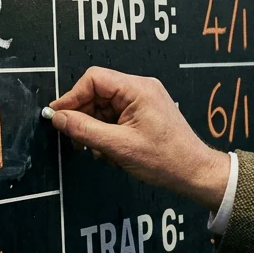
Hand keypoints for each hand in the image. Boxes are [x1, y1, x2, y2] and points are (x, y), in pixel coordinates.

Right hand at [50, 67, 229, 210]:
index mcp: (137, 89)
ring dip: (94, 129)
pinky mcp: (143, 114)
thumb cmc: (166, 159)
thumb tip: (58, 118)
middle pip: (97, 92)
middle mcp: (140, 89)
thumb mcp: (118, 146)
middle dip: (83, 116)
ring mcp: (143, 101)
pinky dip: (106, 133)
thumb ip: (85, 130)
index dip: (72, 97)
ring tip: (96, 150)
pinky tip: (109, 151)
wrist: (195, 173)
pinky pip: (115, 117)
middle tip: (75, 139)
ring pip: (104, 107)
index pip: (94, 79)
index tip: (58, 116)